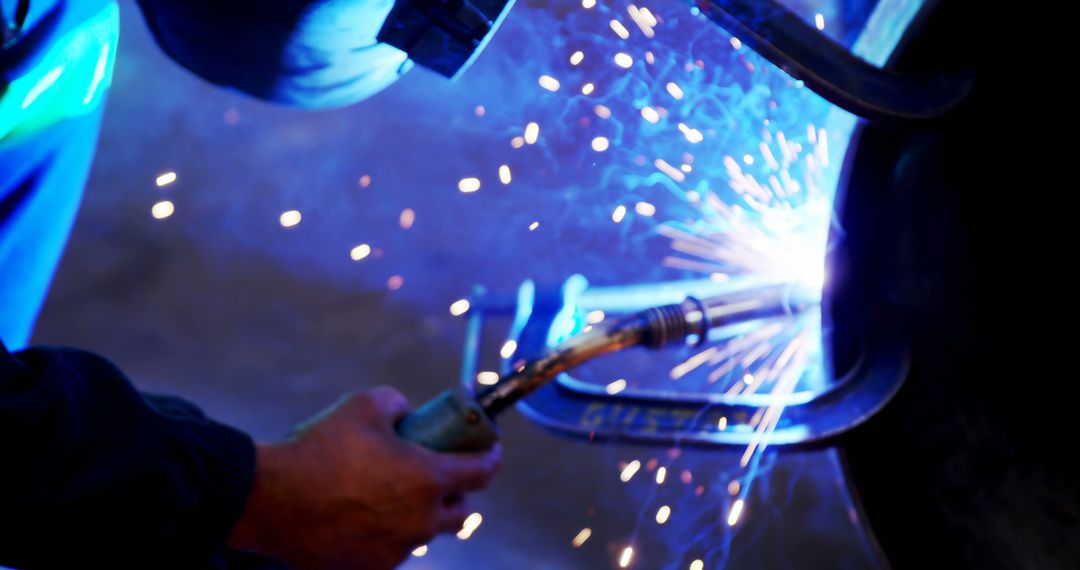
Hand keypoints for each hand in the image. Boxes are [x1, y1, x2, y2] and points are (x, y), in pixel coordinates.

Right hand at [228, 387, 500, 568]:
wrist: (273, 499)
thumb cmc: (322, 448)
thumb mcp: (366, 405)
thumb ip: (399, 404)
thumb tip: (408, 413)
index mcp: (429, 480)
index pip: (482, 472)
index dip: (491, 456)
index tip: (490, 448)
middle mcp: (420, 521)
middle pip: (461, 512)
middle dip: (457, 491)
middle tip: (439, 472)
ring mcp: (396, 549)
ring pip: (424, 532)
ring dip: (421, 513)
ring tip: (393, 493)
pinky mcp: (370, 567)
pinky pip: (393, 548)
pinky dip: (390, 532)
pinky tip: (366, 514)